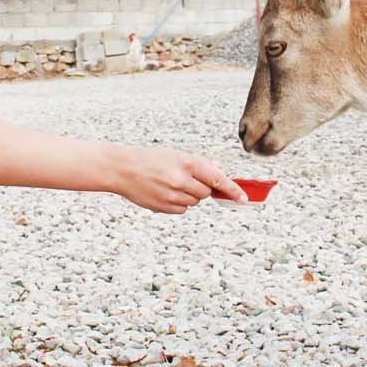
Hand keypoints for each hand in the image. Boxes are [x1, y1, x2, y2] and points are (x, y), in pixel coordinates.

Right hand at [111, 147, 246, 213]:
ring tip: (170, 184)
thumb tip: (217, 182)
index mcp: (187, 163)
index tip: (243, 198)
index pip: (217, 179)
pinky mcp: (164, 207)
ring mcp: (172, 195)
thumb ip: (197, 168)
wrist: (123, 169)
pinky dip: (178, 204)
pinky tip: (164, 193)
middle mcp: (181, 180)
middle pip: (206, 193)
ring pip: (194, 202)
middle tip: (186, 180)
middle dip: (202, 189)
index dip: (232, 190)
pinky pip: (182, 210)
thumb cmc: (150, 160)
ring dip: (189, 196)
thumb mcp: (176, 156)